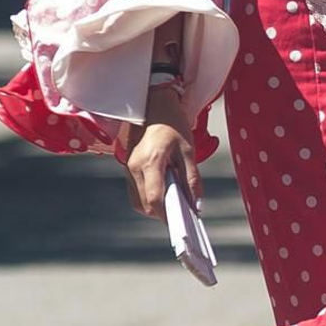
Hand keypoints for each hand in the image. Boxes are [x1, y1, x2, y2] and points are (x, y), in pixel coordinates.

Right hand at [121, 86, 199, 218]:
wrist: (153, 103)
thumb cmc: (173, 123)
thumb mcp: (188, 149)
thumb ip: (192, 178)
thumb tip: (197, 205)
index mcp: (150, 162)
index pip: (154, 199)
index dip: (167, 215)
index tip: (182, 223)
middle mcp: (134, 167)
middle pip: (144, 204)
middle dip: (162, 213)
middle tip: (181, 215)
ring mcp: (128, 167)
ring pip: (137, 200)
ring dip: (154, 207)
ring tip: (175, 204)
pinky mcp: (128, 166)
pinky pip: (136, 191)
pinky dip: (148, 197)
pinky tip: (165, 193)